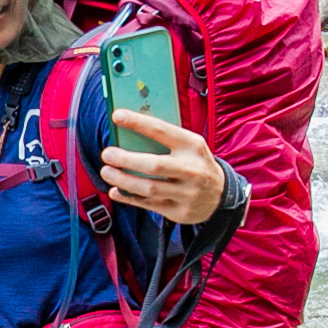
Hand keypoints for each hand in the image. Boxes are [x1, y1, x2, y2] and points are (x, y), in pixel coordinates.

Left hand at [101, 113, 228, 224]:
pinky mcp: (179, 211)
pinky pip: (148, 204)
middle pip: (154, 165)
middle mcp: (191, 169)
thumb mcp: (190, 146)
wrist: (221, 195)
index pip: (162, 131)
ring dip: (123, 180)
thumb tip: (128, 133)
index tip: (117, 116)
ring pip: (148, 188)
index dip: (138, 123)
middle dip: (126, 159)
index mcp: (192, 146)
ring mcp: (186, 193)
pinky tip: (115, 191)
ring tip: (106, 172)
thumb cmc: (196, 163)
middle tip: (107, 154)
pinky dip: (128, 197)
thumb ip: (165, 141)